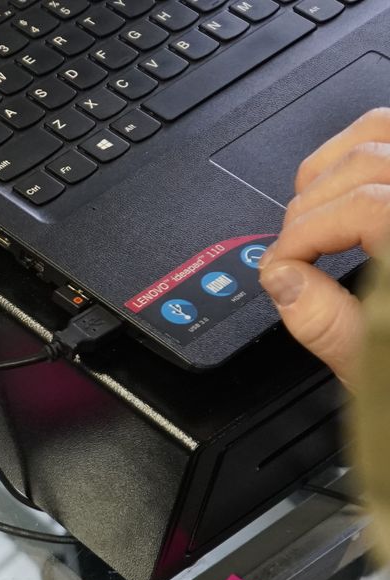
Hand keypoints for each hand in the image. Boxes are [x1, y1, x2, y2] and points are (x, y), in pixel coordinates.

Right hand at [261, 108, 389, 380]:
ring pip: (384, 131)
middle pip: (367, 161)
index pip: (363, 208)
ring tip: (313, 210)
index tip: (281, 266)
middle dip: (311, 206)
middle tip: (292, 250)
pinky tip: (352, 186)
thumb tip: (283, 278)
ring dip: (336, 166)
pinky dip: (369, 151)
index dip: (304, 235)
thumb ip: (331, 323)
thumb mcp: (386, 368)